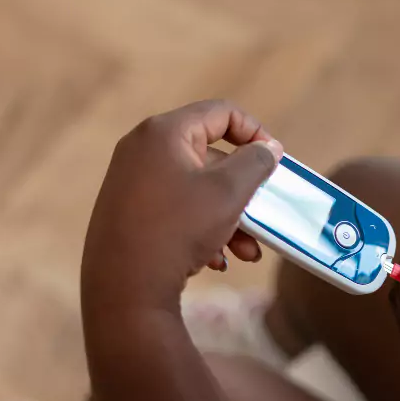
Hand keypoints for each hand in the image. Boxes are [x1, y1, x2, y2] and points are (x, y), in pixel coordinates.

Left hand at [81, 100, 281, 315]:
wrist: (124, 287)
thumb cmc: (179, 229)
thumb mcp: (229, 192)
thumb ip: (255, 162)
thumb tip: (267, 147)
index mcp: (164, 133)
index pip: (221, 113)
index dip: (255, 133)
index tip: (275, 162)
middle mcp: (142, 150)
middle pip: (210, 156)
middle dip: (244, 191)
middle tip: (264, 215)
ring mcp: (131, 182)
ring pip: (196, 189)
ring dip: (229, 217)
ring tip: (247, 253)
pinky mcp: (127, 212)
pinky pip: (176, 209)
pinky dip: (202, 229)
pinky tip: (215, 260)